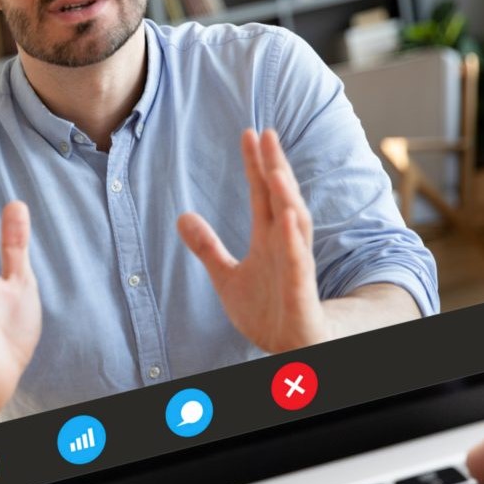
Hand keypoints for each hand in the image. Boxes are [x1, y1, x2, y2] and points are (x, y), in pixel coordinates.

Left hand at [178, 129, 331, 351]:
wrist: (290, 350)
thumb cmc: (267, 311)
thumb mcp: (227, 276)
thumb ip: (207, 247)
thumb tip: (182, 216)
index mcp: (270, 239)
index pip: (263, 194)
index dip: (256, 164)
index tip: (250, 133)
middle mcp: (286, 246)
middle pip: (281, 199)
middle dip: (275, 167)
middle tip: (267, 134)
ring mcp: (296, 266)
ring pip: (295, 224)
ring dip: (287, 196)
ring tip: (275, 169)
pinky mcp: (301, 290)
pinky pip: (299, 262)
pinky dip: (295, 241)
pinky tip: (290, 218)